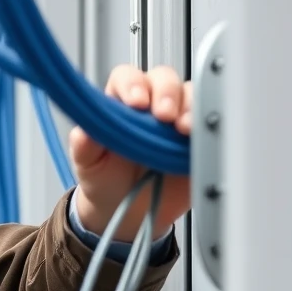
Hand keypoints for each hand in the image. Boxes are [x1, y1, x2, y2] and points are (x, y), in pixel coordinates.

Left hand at [70, 65, 191, 242]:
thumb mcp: (88, 165)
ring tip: (184, 128)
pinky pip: (209, 122)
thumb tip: (83, 133)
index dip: (133, 84)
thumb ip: (84, 147)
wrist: (128, 213)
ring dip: (190, 107)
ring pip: (191, 95)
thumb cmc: (106, 180)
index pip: (127, 77)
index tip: (136, 103)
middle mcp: (151, 105)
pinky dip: (208, 125)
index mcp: (120, 103)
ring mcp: (177, 119)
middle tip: (164, 115)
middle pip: (164, 79)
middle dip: (167, 92)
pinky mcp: (197, 138)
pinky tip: (200, 137)